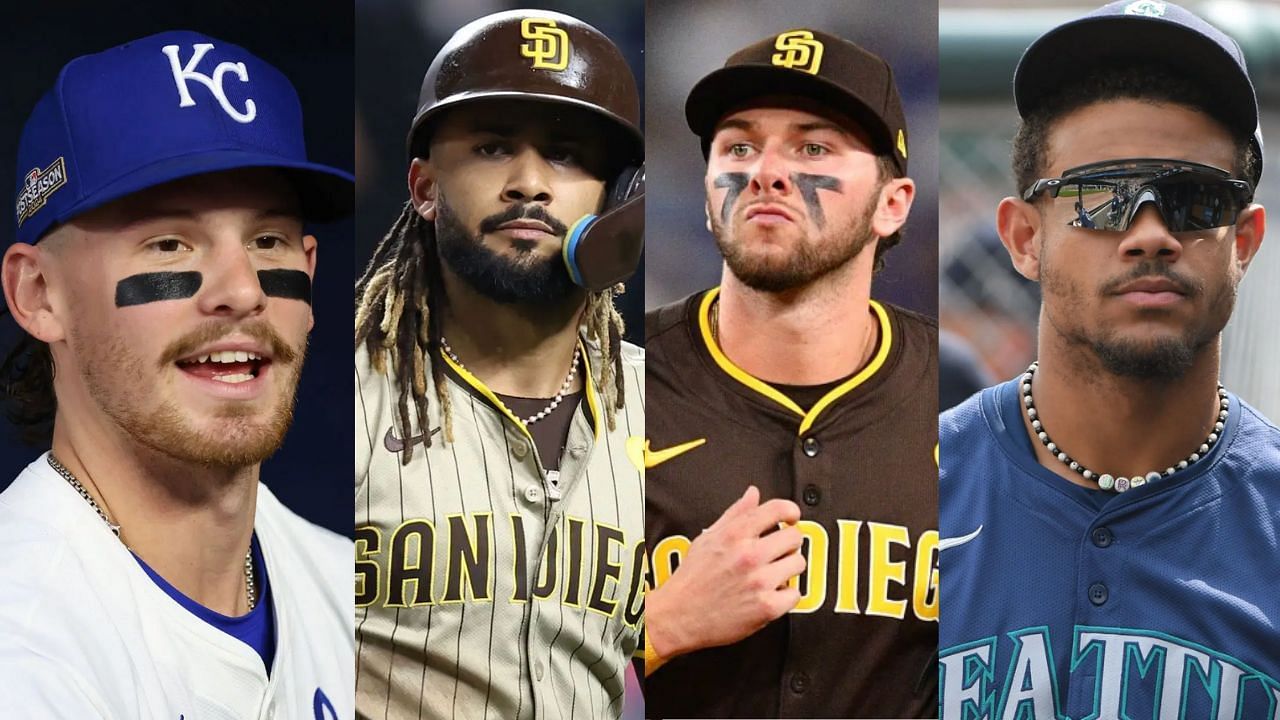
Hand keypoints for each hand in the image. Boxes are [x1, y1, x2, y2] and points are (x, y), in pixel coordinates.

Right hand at [647, 485, 804, 660]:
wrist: (678, 616)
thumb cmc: (692, 579)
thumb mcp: (708, 537)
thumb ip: (735, 513)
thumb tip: (753, 494)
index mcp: (735, 535)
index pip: (778, 509)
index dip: (791, 511)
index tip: (792, 518)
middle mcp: (749, 555)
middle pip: (795, 536)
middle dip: (789, 542)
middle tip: (779, 551)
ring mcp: (760, 581)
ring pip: (798, 564)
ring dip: (788, 568)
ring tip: (772, 573)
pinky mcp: (767, 606)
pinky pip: (795, 594)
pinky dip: (786, 595)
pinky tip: (771, 593)